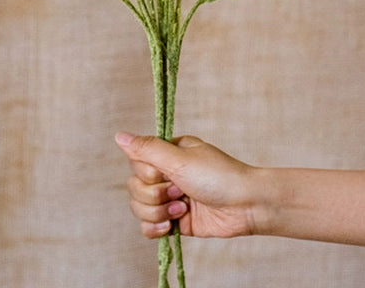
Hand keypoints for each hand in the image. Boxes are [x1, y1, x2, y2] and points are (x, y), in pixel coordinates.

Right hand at [115, 132, 259, 238]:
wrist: (246, 206)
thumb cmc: (218, 176)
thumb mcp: (179, 158)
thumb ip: (147, 149)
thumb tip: (118, 135)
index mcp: (167, 153)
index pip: (135, 163)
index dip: (147, 174)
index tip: (167, 174)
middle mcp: (167, 173)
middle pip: (134, 187)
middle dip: (155, 195)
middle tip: (180, 191)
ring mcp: (170, 198)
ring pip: (139, 208)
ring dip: (159, 212)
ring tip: (183, 208)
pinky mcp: (175, 221)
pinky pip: (148, 227)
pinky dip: (157, 229)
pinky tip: (173, 226)